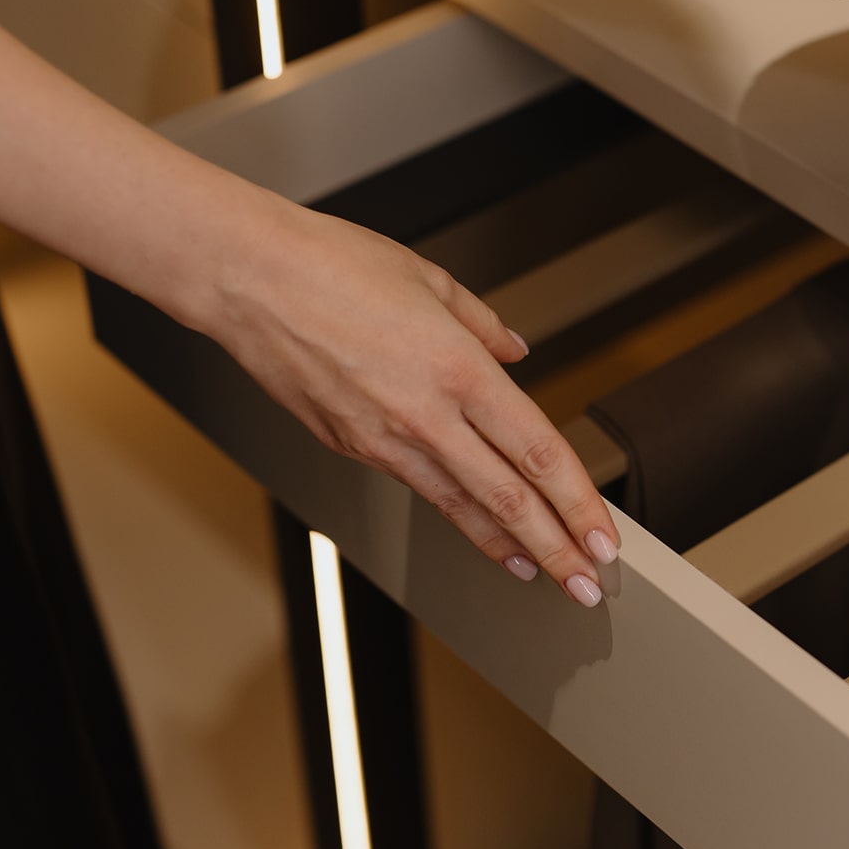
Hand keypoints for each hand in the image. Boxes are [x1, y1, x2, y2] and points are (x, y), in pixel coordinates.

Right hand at [195, 204, 618, 606]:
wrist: (245, 278)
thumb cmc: (329, 264)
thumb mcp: (431, 279)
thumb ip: (484, 324)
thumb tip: (515, 349)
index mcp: (459, 368)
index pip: (538, 452)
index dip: (577, 502)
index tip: (603, 534)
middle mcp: (426, 414)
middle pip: (508, 499)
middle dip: (556, 550)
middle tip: (588, 584)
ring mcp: (384, 438)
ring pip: (462, 507)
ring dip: (508, 546)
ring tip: (543, 573)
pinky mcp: (350, 446)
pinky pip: (418, 488)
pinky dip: (456, 516)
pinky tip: (477, 529)